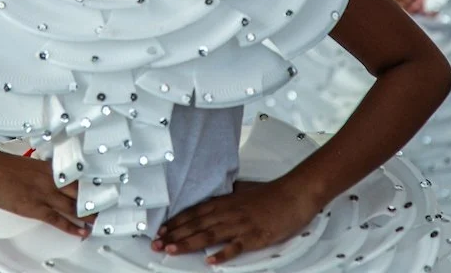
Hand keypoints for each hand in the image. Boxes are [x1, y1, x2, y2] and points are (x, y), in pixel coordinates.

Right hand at [0, 147, 88, 237]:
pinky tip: (80, 231)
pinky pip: (58, 219)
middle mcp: (50, 179)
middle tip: (102, 208)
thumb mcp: (23, 166)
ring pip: (73, 206)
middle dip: (92, 202)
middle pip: (79, 192)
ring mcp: (43, 193)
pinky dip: (72, 227)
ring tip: (96, 222)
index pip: (75, 177)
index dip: (88, 187)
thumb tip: (40, 180)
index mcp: (47, 167)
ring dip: (87, 216)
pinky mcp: (34, 207)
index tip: (97, 191)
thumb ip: (36, 173)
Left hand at [153, 177, 320, 263]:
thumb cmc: (270, 193)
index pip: (194, 211)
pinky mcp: (255, 236)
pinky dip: (222, 254)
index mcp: (225, 201)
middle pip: (196, 224)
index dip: (176, 221)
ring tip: (172, 250)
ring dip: (189, 243)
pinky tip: (210, 261)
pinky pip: (236, 247)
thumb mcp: (243, 189)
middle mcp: (228, 212)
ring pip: (209, 234)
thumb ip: (227, 195)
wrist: (294, 194)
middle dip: (174, 234)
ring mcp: (241, 225)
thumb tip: (216, 196)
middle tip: (157, 243)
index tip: (161, 230)